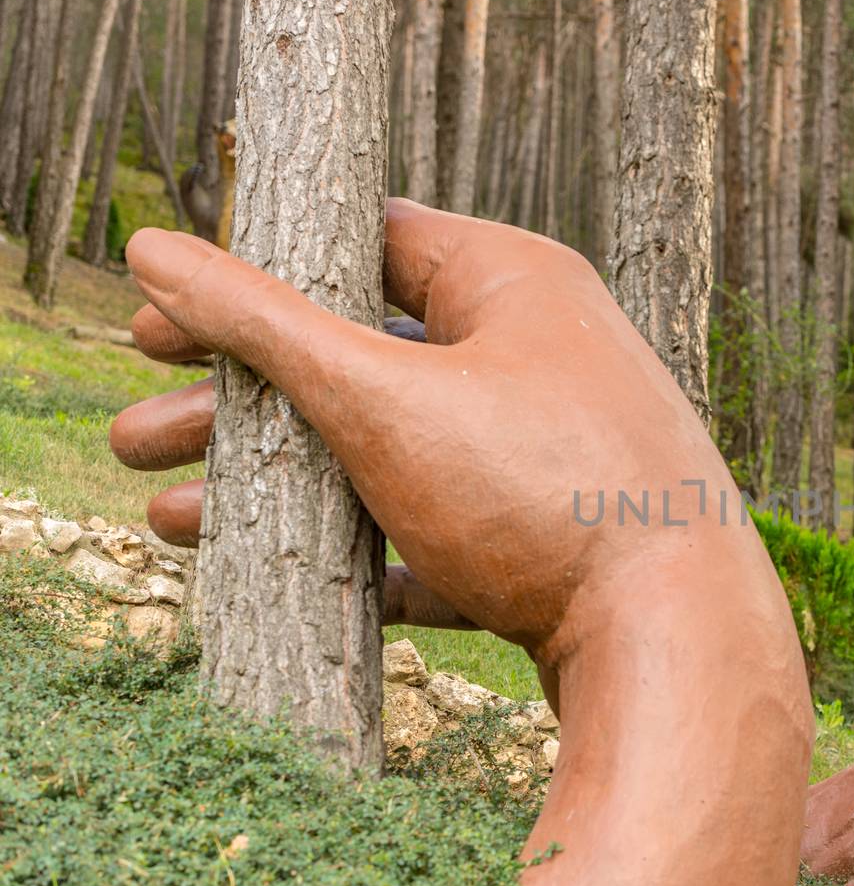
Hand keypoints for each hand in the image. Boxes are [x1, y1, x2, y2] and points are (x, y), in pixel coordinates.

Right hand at [108, 201, 812, 885]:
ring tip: (173, 523)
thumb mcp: (383, 398)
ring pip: (393, 452)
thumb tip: (154, 252)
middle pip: (364, 360)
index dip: (254, 280)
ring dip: (284, 484)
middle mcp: (544, 354)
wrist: (680, 643)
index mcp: (518, 282)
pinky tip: (278, 579)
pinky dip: (359, 548)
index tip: (162, 326)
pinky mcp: (557, 539)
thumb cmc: (546, 496)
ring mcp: (555, 450)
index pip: (365, 242)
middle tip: (140, 438)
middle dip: (244, 406)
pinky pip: (439, 529)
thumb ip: (264, 326)